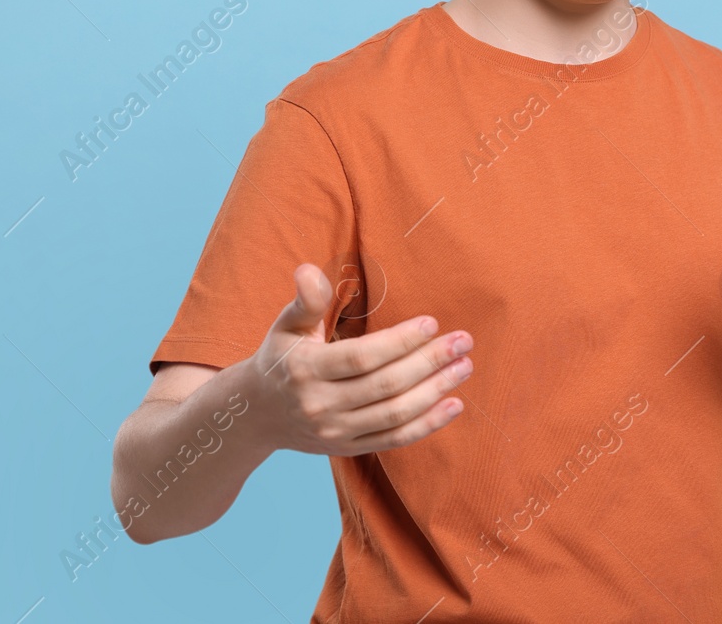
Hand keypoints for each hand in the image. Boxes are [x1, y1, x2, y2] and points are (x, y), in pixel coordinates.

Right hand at [244, 263, 473, 455]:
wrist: (256, 414)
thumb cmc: (281, 358)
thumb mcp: (286, 325)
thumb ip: (306, 300)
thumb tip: (308, 270)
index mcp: (305, 370)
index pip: (362, 357)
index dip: (400, 342)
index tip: (432, 323)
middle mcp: (320, 405)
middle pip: (385, 386)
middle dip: (429, 362)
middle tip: (463, 341)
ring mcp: (335, 432)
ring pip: (395, 414)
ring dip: (436, 391)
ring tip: (464, 367)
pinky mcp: (347, 450)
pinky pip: (394, 440)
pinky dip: (427, 425)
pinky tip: (455, 404)